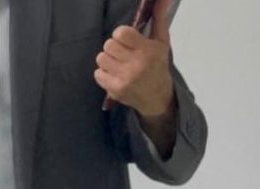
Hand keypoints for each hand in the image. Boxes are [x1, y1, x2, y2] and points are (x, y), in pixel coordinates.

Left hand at [95, 0, 174, 117]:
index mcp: (147, 50)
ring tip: (118, 64)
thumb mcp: (161, 42)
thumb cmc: (157, 66)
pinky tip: (115, 75)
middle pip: (108, 45)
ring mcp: (125, 79)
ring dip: (108, 60)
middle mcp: (136, 65)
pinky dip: (104, 73)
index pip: (121, 33)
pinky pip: (98, 73)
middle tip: (122, 53)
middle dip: (114, 47)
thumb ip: (159, 18)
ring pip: (101, 58)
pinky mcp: (115, 90)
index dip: (121, 34)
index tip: (127, 40)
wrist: (157, 98)